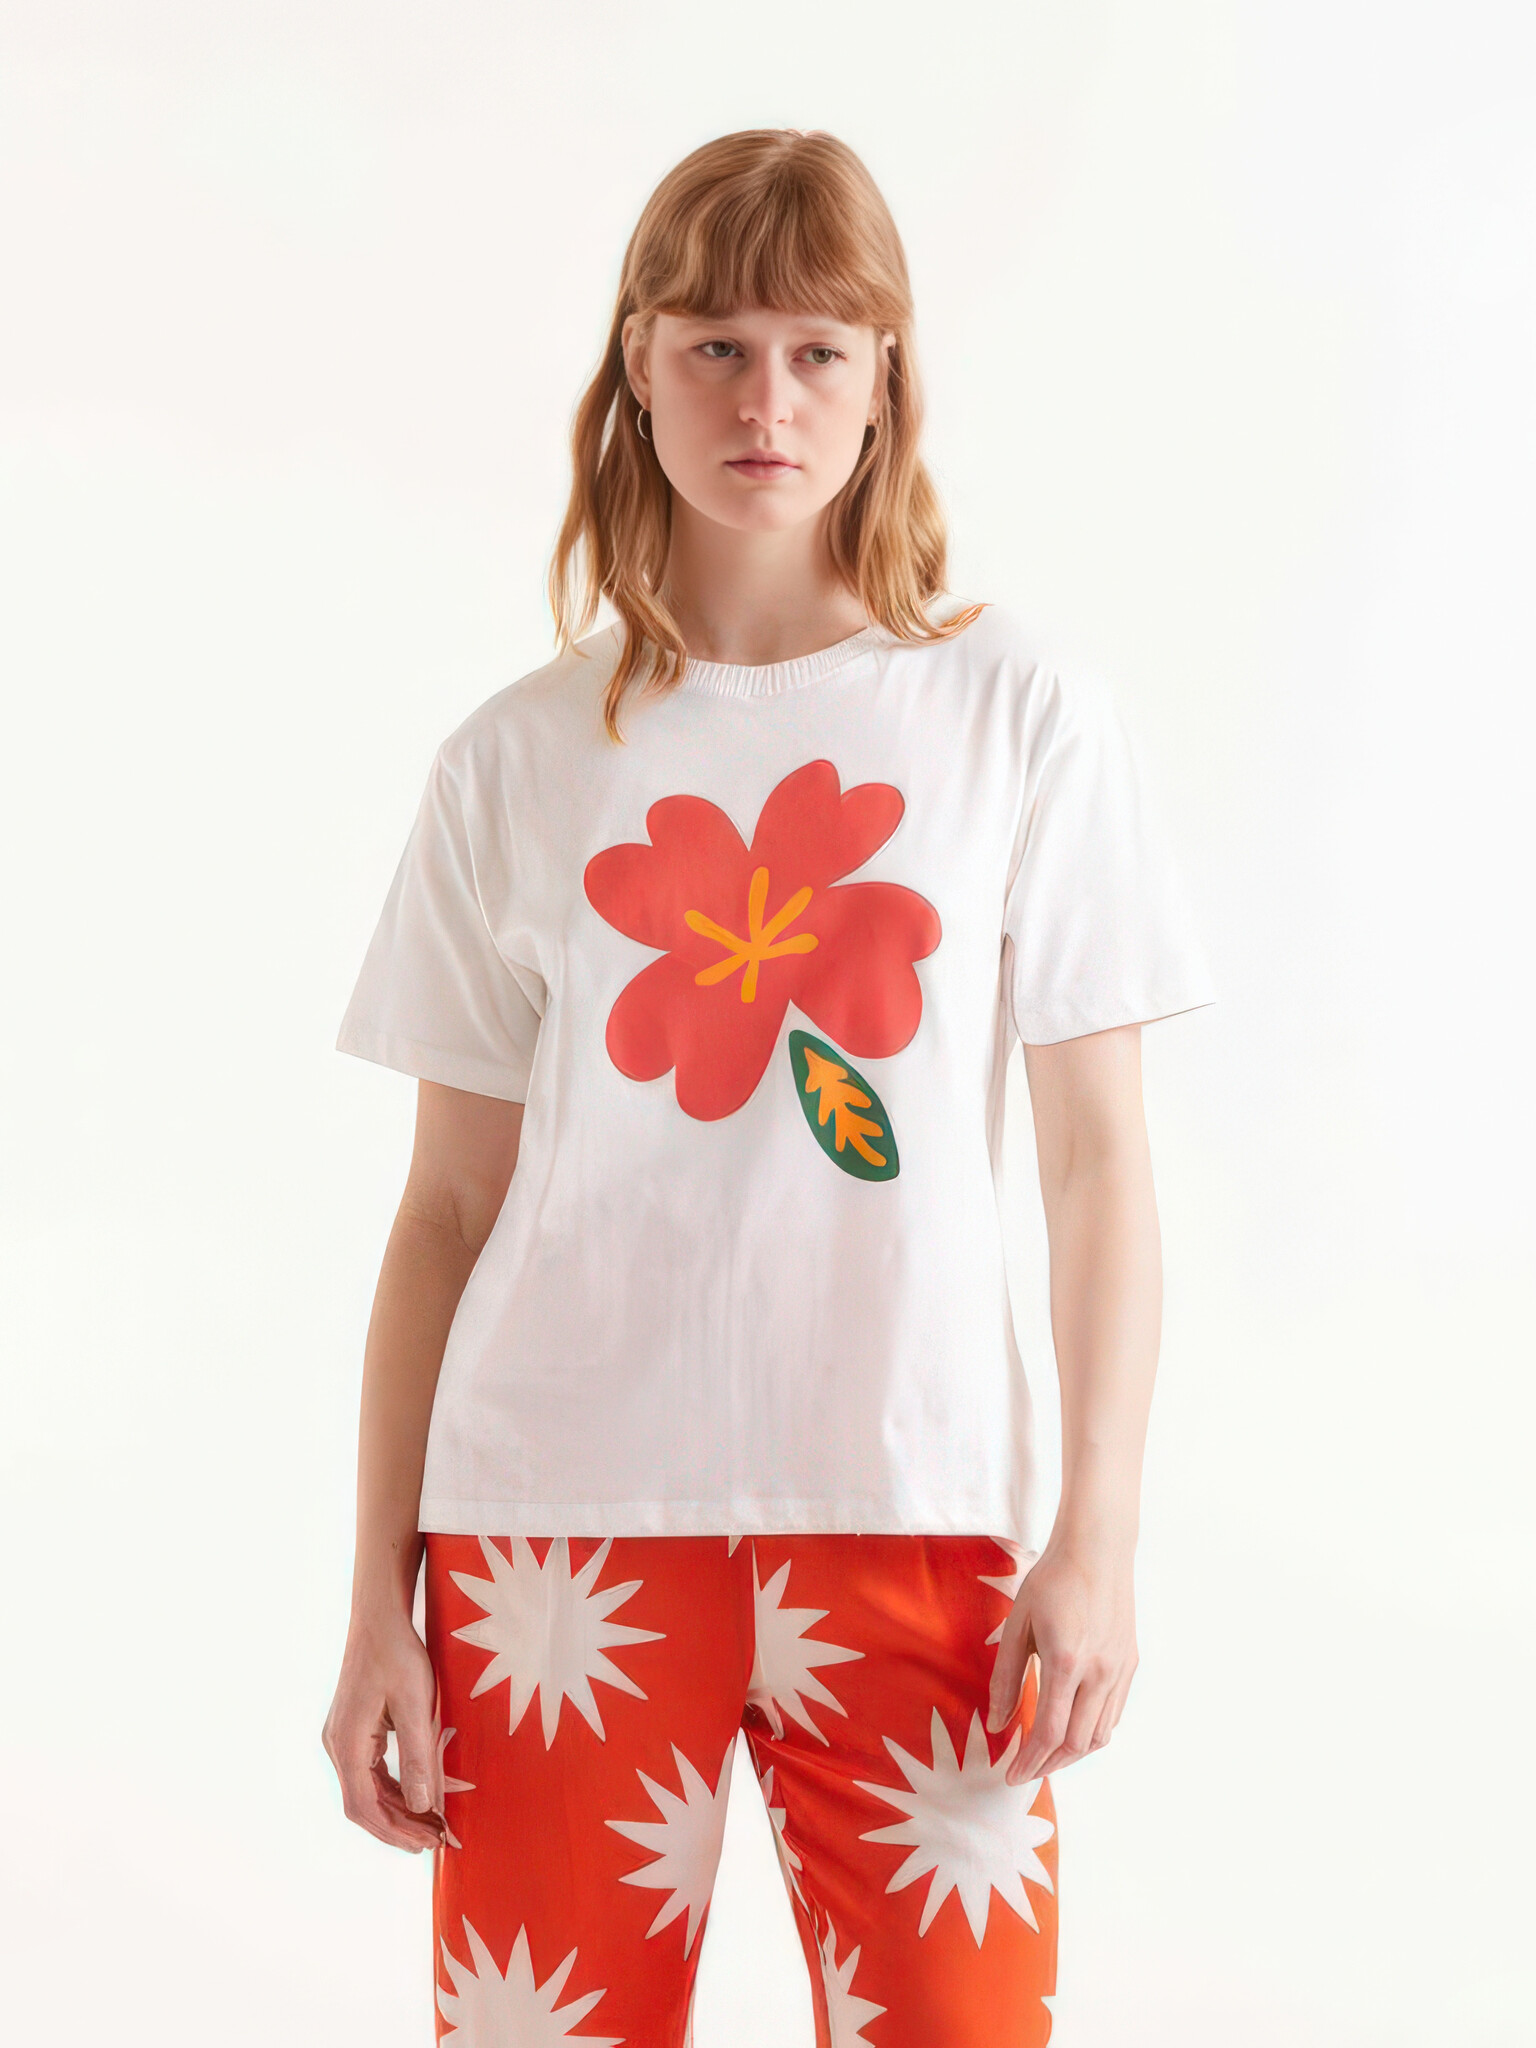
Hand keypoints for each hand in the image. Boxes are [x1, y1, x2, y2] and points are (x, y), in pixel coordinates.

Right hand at [322, 1604, 445, 1852]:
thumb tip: (423, 1806)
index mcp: (347, 1742)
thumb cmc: (398, 1654)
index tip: (427, 1842)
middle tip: (436, 1840)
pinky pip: (370, 1772)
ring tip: (431, 1826)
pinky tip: (417, 1797)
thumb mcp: (416, 1703)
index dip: (395, 1830)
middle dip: (399, 1826)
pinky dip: (393, 1789)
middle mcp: (338, 1745)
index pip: (364, 1806)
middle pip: (363, 1804)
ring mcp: (342, 1738)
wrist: (380, 1617)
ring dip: (397, 1810)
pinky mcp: (353, 1730)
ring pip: (366, 1790)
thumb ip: (419, 1755)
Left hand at [985, 1537, 1137, 1783]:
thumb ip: (1007, 1678)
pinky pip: (1113, 1714)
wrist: (1097, 1549)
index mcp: (1066, 1662)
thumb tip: (999, 1723)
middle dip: (1049, 1765)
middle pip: (1076, 1743)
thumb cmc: (1052, 1580)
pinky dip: (1092, 1732)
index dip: (1029, 1761)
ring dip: (1072, 1753)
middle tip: (1025, 1772)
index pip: (1049, 1732)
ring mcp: (1119, 1670)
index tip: (1011, 1776)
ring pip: (1100, 1734)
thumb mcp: (1018, 1625)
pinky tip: (1072, 1728)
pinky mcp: (1131, 1663)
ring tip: (1047, 1756)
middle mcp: (1099, 1673)